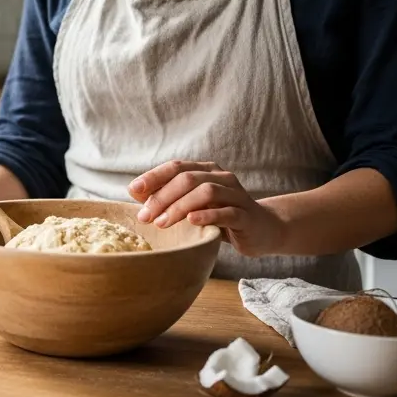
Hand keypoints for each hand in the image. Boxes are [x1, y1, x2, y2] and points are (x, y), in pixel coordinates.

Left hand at [128, 160, 286, 256]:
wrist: (262, 230)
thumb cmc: (220, 216)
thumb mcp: (191, 205)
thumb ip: (167, 196)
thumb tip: (134, 191)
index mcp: (206, 171)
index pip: (176, 167)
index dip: (153, 177)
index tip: (134, 190)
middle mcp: (221, 177)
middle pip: (187, 179)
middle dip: (162, 197)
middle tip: (145, 216)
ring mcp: (236, 194)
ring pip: (206, 192)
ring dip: (180, 206)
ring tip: (162, 223)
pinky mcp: (247, 215)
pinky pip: (227, 212)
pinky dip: (208, 215)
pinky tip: (191, 221)